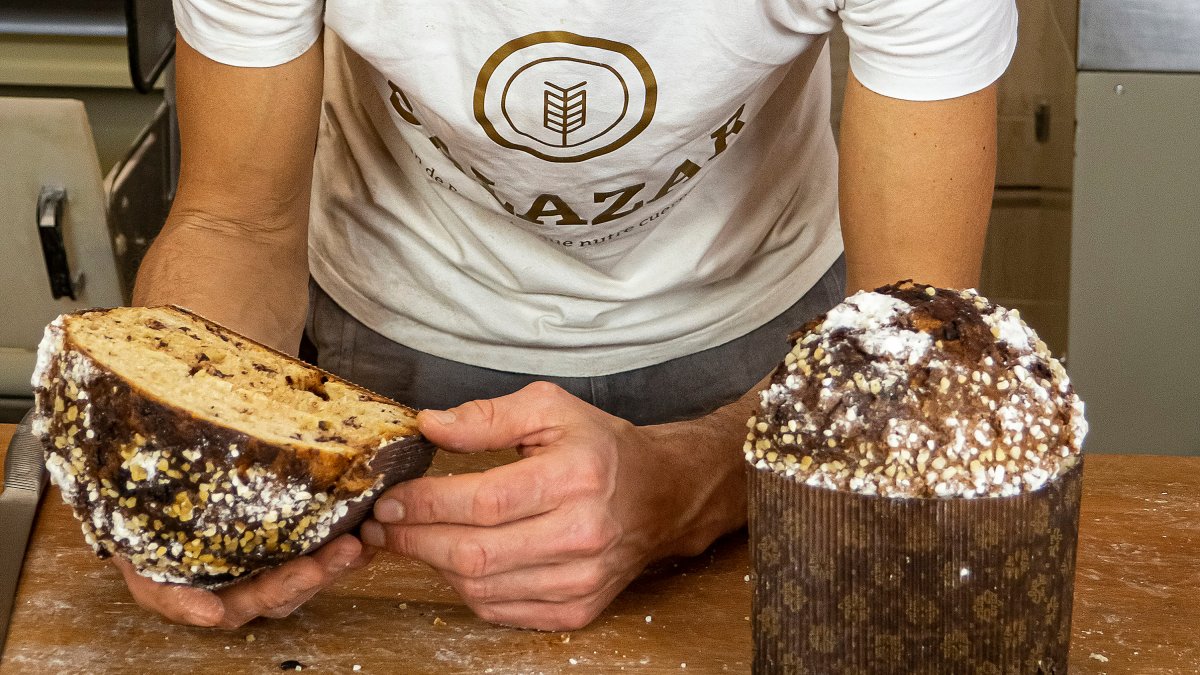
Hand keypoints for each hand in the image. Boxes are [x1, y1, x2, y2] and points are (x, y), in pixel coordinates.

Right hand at [114, 534, 374, 627]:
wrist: (143, 513)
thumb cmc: (145, 547)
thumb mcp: (148, 577)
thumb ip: (173, 598)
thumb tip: (210, 616)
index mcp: (224, 597)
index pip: (262, 599)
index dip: (286, 587)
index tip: (309, 570)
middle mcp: (253, 588)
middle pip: (296, 587)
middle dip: (324, 570)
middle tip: (347, 549)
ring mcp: (270, 566)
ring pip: (311, 571)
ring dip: (338, 559)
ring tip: (362, 538)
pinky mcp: (285, 542)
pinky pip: (320, 549)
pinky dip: (346, 544)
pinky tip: (368, 532)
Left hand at [360, 381, 745, 630]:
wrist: (660, 495)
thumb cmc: (601, 448)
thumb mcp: (550, 408)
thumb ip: (487, 416)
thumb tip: (430, 426)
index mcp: (576, 477)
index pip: (484, 501)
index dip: (425, 504)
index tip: (389, 499)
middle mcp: (582, 534)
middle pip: (475, 554)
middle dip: (415, 541)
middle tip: (381, 526)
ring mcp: (581, 580)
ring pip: (481, 588)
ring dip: (434, 566)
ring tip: (413, 540)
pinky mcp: (578, 610)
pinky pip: (501, 610)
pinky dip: (466, 589)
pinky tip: (454, 561)